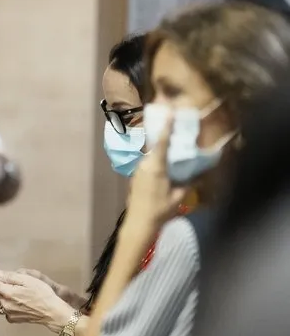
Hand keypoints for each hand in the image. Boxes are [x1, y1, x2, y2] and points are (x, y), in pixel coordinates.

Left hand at [0, 269, 74, 333]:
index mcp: (7, 293)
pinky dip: (3, 304)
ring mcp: (8, 313)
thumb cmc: (42, 294)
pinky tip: (11, 300)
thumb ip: (10, 277)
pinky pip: (3, 310)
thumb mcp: (28, 280)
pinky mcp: (13, 319)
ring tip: (1, 290)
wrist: (52, 313)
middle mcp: (4, 305)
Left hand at [126, 116, 188, 231]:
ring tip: (176, 151)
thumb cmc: (160, 211)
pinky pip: (149, 165)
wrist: (138, 224)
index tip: (169, 112)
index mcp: (155, 167)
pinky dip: (158, 163)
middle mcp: (144, 165)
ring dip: (163, 154)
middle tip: (179, 131)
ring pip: (153, 158)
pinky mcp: (136, 177)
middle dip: (167, 140)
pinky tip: (166, 168)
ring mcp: (138, 171)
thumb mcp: (179, 197)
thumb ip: (189, 183)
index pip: (162, 143)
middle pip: (157, 149)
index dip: (166, 127)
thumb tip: (200, 174)